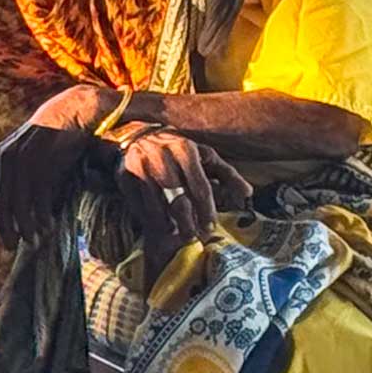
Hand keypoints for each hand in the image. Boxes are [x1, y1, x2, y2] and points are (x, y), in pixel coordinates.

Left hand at [0, 87, 113, 244]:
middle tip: (13, 245)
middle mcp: (6, 157)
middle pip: (1, 202)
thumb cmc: (55, 136)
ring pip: (19, 203)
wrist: (74, 110)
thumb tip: (17, 201)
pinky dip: (42, 215)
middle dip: (6, 227)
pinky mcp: (42, 161)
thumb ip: (21, 173)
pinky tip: (48, 226)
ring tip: (34, 240)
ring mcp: (23, 159)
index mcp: (0, 157)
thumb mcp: (30, 153)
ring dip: (26, 225)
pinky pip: (38, 196)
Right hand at [109, 128, 252, 263]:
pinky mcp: (124, 176)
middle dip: (189, 223)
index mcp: (185, 149)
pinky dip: (151, 218)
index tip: (211, 228)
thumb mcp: (204, 156)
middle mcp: (161, 156)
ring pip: (158, 206)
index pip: (200, 187)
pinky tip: (162, 224)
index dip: (207, 211)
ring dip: (170, 224)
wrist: (136, 135)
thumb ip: (227, 174)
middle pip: (178, 200)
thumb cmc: (177, 149)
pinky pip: (140, 205)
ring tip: (179, 234)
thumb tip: (248, 194)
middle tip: (195, 237)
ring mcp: (140, 167)